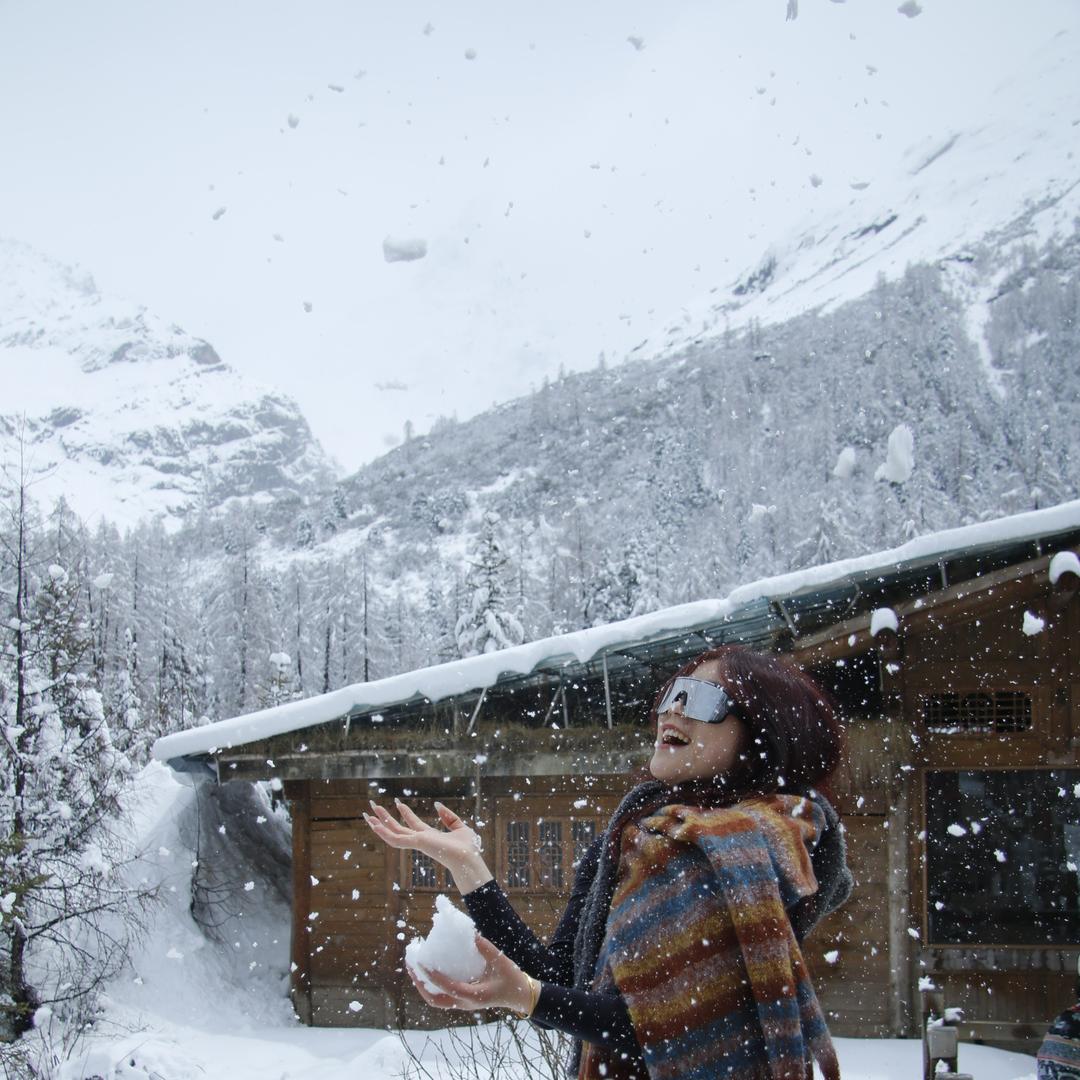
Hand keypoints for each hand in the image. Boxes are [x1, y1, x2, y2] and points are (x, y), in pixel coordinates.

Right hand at [363, 799, 493, 892]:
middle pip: (398, 827)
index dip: (405, 812)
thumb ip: (448, 817)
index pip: (413, 823)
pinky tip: (374, 825)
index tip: (397, 802)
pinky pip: (396, 839)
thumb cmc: (467, 848)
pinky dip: (383, 833)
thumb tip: (437, 805)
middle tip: (373, 806)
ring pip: (392, 833)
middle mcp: (420, 839)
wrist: (467, 859)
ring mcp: (416, 842)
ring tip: (367, 813)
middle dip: (386, 817)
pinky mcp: (416, 843)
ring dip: (379, 824)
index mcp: (430, 836)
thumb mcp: (459, 827)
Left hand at [407, 935, 535, 1015]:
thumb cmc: (511, 979)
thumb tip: (471, 933)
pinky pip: (441, 996)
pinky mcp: (462, 1000)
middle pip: (435, 1000)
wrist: (519, 996)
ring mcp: (462, 1004)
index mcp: (474, 996)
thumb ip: (486, 948)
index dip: (434, 977)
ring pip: (435, 1000)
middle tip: (411, 966)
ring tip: (414, 968)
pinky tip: (427, 971)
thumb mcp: (501, 961)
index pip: (449, 988)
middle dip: (420, 984)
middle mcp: (465, 1003)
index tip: (422, 964)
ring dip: (422, 986)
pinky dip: (431, 985)